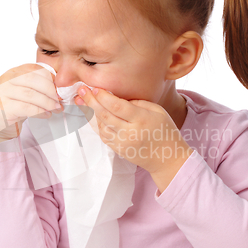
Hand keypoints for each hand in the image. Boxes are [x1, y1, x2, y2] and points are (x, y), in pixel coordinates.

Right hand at [0, 64, 62, 143]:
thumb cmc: (16, 107)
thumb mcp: (27, 93)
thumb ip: (39, 87)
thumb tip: (60, 89)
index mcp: (14, 72)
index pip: (35, 69)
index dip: (51, 78)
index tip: (60, 89)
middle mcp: (6, 79)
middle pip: (33, 79)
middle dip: (50, 90)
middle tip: (60, 100)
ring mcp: (3, 93)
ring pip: (31, 94)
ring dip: (47, 102)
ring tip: (56, 108)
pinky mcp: (4, 107)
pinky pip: (26, 108)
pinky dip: (40, 112)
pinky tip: (47, 114)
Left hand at [75, 88, 192, 186]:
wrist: (167, 159)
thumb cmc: (164, 131)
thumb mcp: (157, 111)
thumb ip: (137, 102)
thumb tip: (115, 97)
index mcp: (142, 120)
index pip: (118, 107)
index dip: (104, 97)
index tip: (94, 88)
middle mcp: (130, 133)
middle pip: (105, 116)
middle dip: (91, 101)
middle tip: (81, 90)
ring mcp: (123, 143)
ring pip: (101, 126)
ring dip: (89, 112)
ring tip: (81, 101)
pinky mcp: (118, 150)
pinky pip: (103, 135)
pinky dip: (95, 124)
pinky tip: (90, 114)